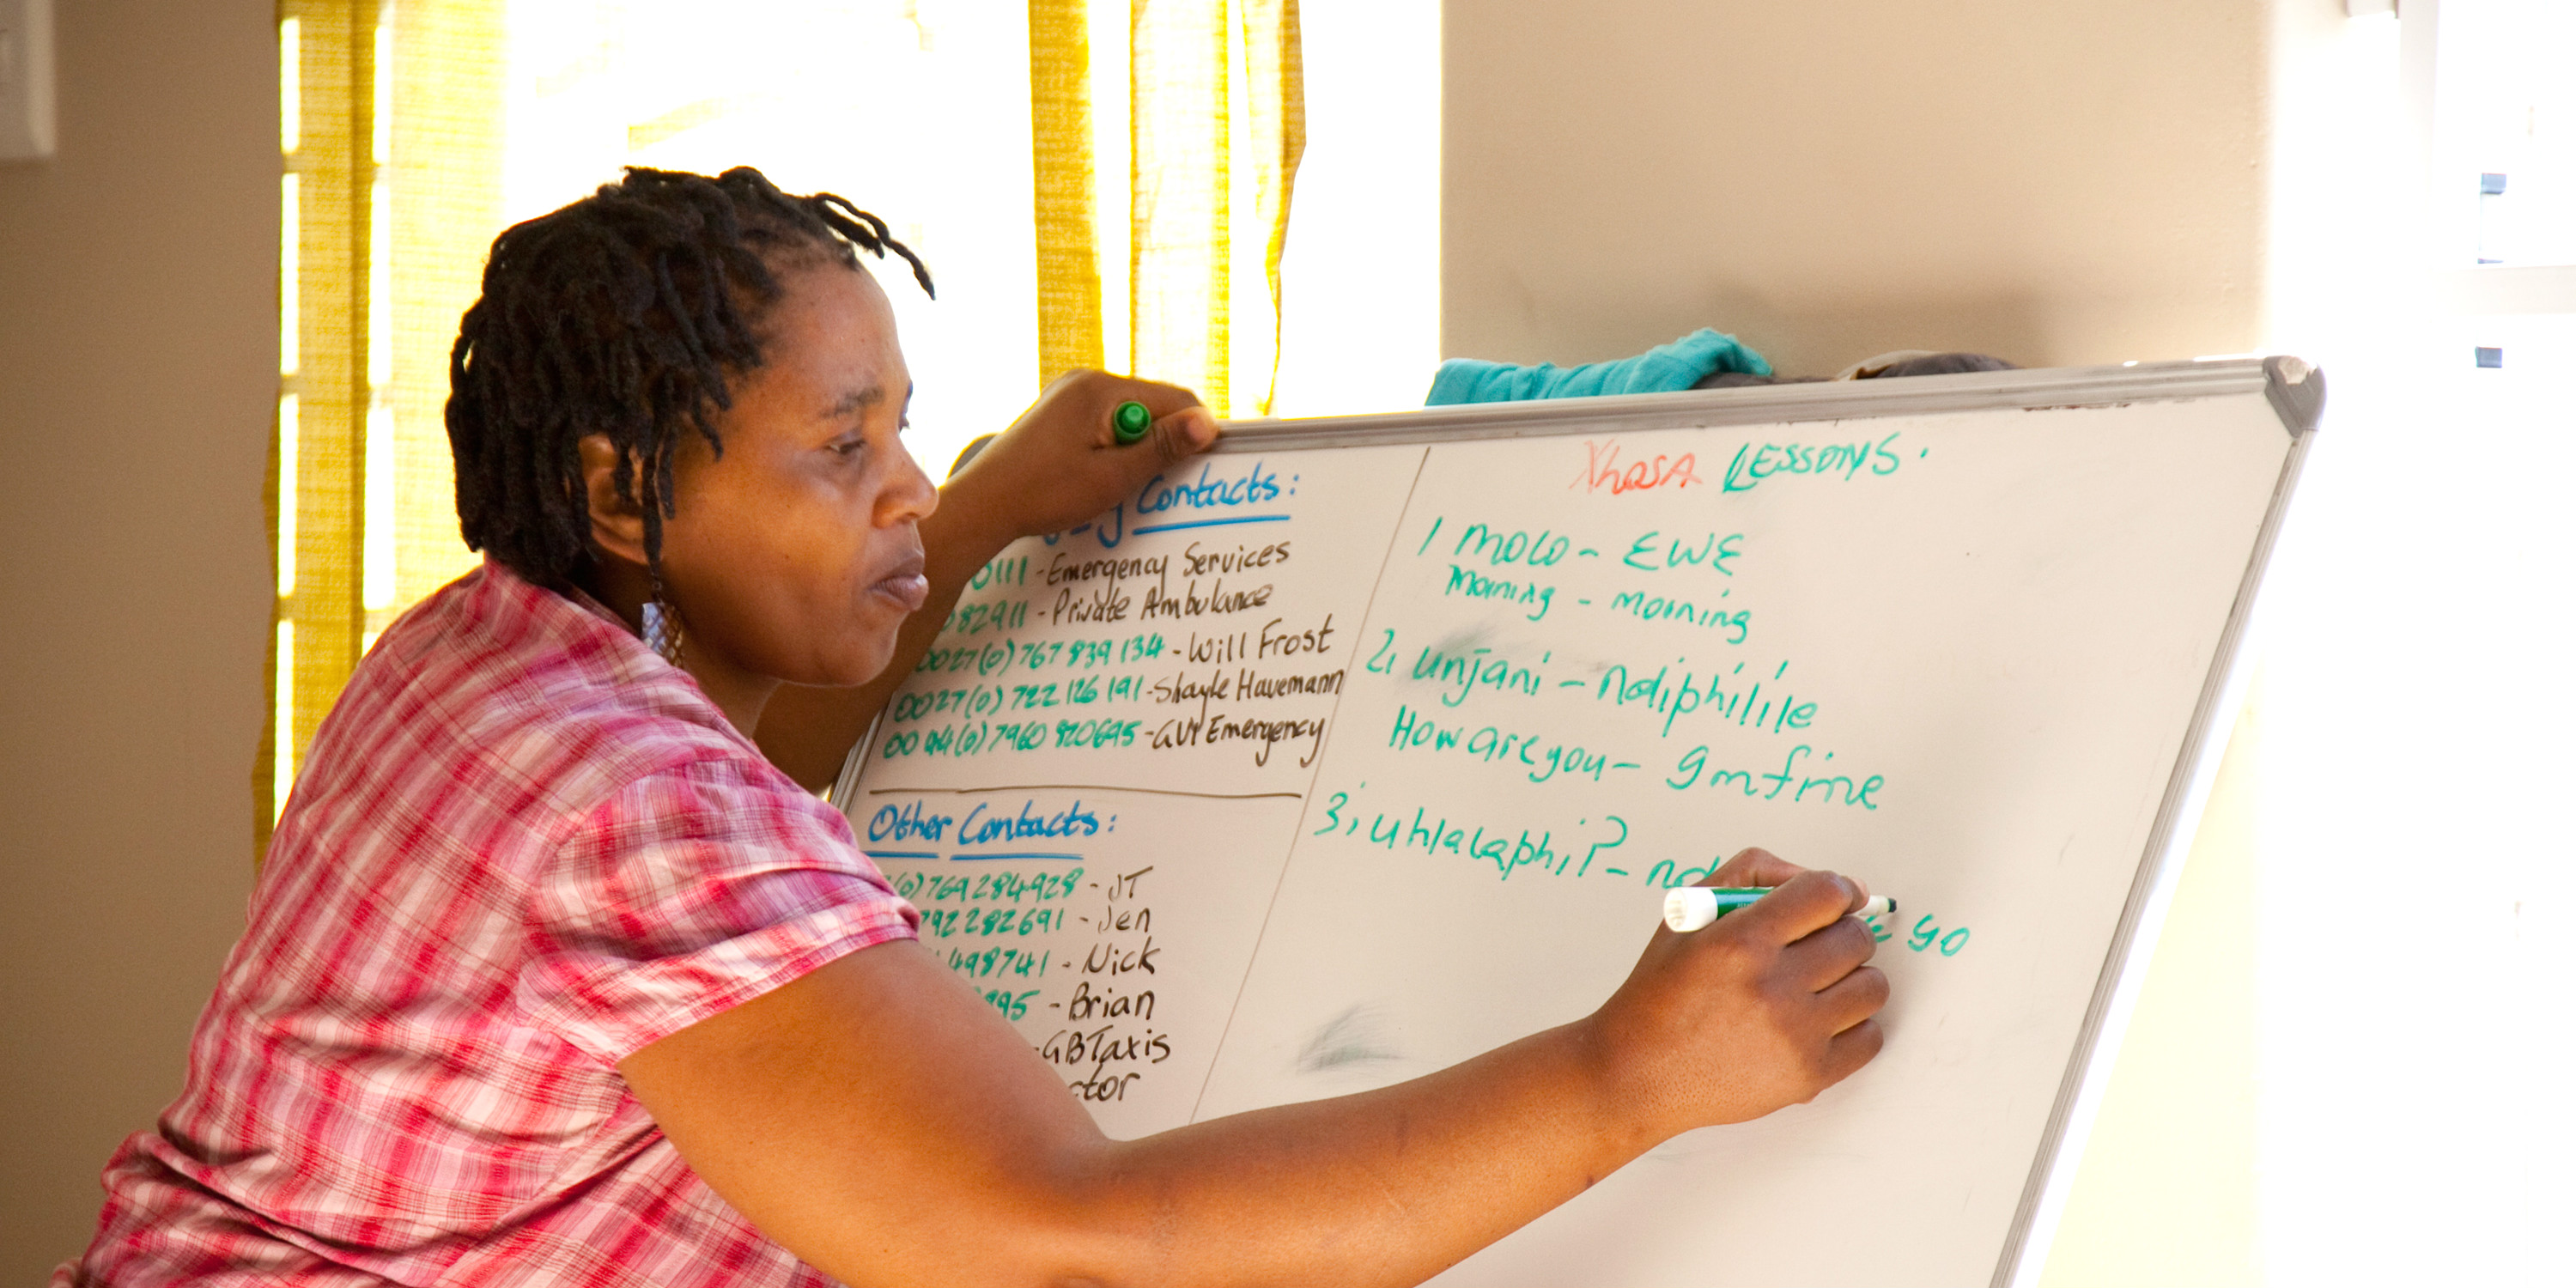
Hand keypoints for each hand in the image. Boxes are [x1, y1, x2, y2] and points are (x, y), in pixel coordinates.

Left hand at [944, 369, 1219, 540]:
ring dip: (1135, 451)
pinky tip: (1096, 476)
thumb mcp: (1113, 476)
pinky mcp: (1060, 412)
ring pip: (1129, 418)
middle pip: (1153, 406)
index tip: (1198, 470)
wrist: (983, 505)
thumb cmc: (1045, 493)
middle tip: (1149, 484)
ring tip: (1115, 482)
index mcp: (1101, 388)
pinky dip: (1113, 449)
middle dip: (1161, 444)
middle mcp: (1085, 381)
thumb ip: (1162, 448)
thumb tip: (1208, 424)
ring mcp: (1070, 394)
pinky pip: (1105, 424)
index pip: (1175, 399)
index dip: (1194, 434)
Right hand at [1587, 847, 1887, 1139]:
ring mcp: (1794, 1035)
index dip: (1840, 890)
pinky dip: (1854, 1025)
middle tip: (1816, 945)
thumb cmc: (1662, 990)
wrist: (1637, 1071)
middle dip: (1843, 933)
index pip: (1828, 893)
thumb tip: (1842, 887)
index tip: (1835, 900)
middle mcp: (1772, 987)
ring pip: (1872, 987)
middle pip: (1857, 939)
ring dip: (1853, 979)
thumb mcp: (1690, 911)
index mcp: (1741, 940)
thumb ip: (1756, 874)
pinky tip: (1821, 1020)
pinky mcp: (1809, 1076)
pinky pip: (1871, 1037)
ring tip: (1819, 984)